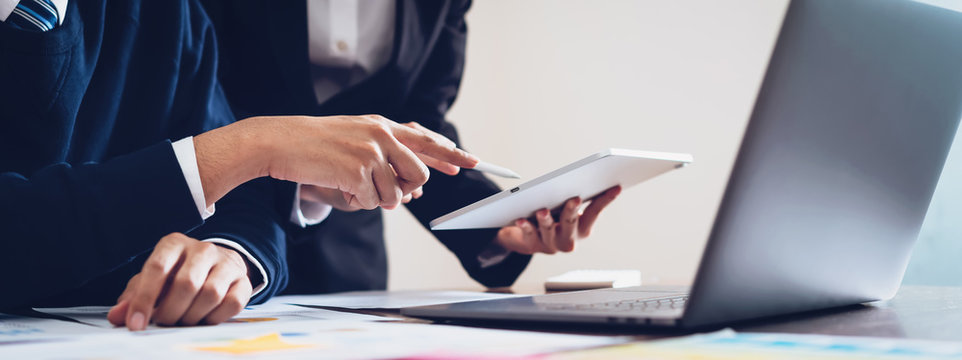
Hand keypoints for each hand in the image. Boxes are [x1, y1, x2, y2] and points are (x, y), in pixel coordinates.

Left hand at [107, 233, 252, 330]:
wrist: (216, 266)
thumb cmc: (177, 275)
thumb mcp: (152, 281)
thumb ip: (133, 298)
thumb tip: (117, 316)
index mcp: (174, 244)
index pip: (157, 268)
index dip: (144, 299)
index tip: (136, 324)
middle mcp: (203, 249)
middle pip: (187, 283)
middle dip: (171, 311)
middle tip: (164, 322)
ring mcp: (226, 263)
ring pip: (211, 294)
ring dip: (192, 316)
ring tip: (183, 321)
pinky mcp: (243, 281)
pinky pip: (232, 303)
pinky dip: (214, 318)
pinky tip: (204, 318)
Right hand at [194, 115, 477, 210]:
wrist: (279, 142)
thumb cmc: (314, 144)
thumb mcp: (354, 137)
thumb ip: (383, 152)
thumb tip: (412, 185)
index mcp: (383, 126)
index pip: (426, 140)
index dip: (451, 153)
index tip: (472, 161)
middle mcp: (382, 136)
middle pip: (418, 175)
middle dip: (404, 191)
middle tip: (379, 191)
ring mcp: (370, 153)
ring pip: (395, 194)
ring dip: (375, 199)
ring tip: (351, 184)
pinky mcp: (357, 171)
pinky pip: (372, 202)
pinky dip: (357, 201)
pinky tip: (340, 186)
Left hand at [494, 186, 621, 254]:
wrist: (529, 239)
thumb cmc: (553, 218)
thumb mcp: (567, 209)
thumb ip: (576, 198)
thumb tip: (588, 175)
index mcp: (582, 229)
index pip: (595, 212)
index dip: (605, 200)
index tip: (615, 187)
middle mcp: (569, 239)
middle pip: (571, 224)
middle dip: (572, 211)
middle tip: (574, 199)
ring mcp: (550, 244)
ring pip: (548, 231)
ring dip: (546, 221)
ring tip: (542, 211)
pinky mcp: (532, 245)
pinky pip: (529, 235)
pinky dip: (525, 227)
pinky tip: (521, 219)